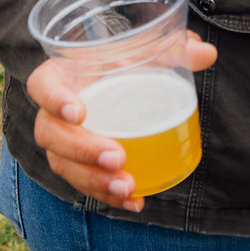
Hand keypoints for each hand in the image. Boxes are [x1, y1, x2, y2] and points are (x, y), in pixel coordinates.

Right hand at [27, 32, 216, 211]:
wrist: (120, 84)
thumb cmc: (126, 62)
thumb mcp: (148, 50)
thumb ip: (175, 49)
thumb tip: (207, 54)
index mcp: (62, 75)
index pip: (42, 85)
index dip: (53, 99)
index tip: (78, 112)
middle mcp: (54, 111)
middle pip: (51, 134)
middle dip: (81, 150)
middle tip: (116, 157)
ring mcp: (62, 142)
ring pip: (63, 165)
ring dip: (92, 180)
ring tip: (126, 185)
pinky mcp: (78, 165)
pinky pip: (84, 184)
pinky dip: (108, 196)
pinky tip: (134, 202)